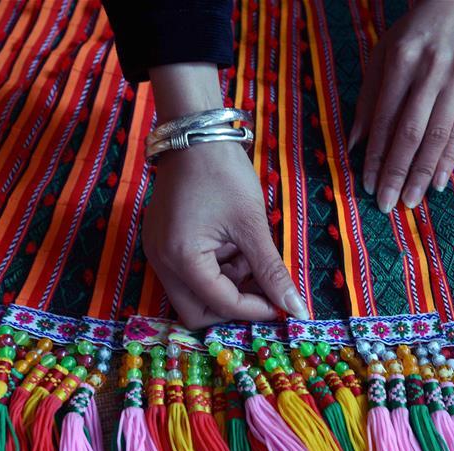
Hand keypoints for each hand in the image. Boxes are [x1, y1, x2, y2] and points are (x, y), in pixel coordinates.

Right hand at [144, 64, 307, 328]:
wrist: (195, 134)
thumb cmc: (224, 173)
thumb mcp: (252, 225)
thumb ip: (272, 271)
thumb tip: (296, 307)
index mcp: (182, 259)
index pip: (221, 305)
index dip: (257, 309)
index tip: (283, 303)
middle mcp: (161, 263)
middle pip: (197, 313)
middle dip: (234, 307)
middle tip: (264, 289)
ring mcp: (158, 253)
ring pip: (193, 295)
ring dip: (226, 287)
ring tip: (250, 255)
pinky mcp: (162, 243)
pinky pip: (189, 274)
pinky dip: (215, 271)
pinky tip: (235, 247)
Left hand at [349, 0, 453, 212]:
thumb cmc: (415, 33)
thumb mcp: (384, 54)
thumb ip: (369, 98)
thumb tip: (354, 144)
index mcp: (402, 60)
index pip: (385, 118)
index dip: (375, 154)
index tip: (367, 183)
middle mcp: (431, 70)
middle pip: (411, 132)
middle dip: (397, 172)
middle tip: (386, 204)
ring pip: (437, 136)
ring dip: (422, 173)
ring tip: (411, 201)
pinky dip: (448, 158)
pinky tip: (438, 182)